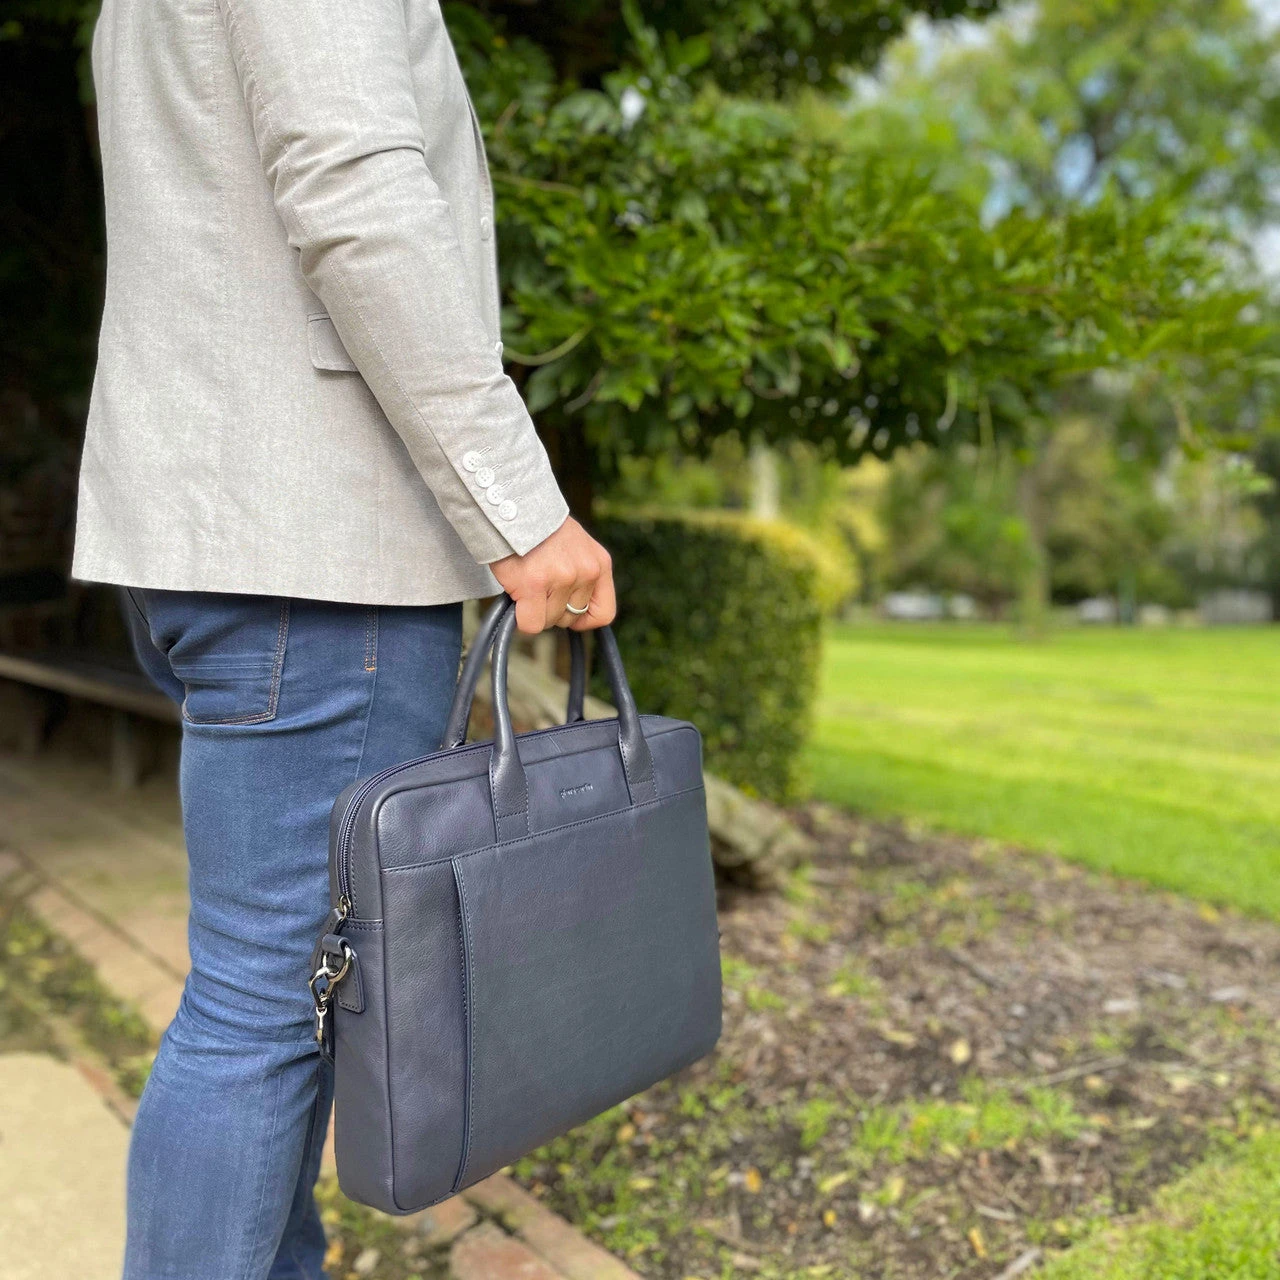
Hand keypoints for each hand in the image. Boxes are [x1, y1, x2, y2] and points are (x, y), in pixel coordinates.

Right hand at [489, 516, 615, 633]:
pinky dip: (521, 616)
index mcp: (599, 563)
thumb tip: (573, 611)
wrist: (514, 506)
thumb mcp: (576, 546)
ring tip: (526, 580)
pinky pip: (531, 623)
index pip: (604, 612)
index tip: (566, 612)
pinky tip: (517, 594)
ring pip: (548, 620)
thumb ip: (581, 573)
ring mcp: (562, 578)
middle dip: (551, 608)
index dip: (583, 619)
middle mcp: (586, 572)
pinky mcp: (535, 585)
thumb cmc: (539, 527)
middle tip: (537, 585)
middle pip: (570, 618)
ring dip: (534, 608)